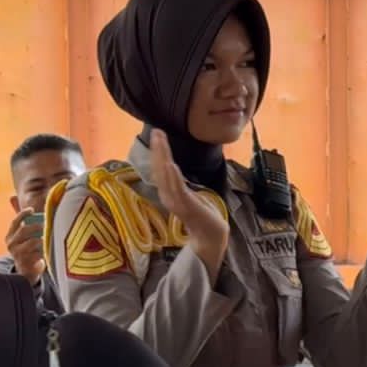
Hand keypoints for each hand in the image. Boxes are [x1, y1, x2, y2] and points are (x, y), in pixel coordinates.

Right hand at [4, 208, 45, 283]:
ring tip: (50, 235)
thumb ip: (28, 229)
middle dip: (37, 225)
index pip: (15, 222)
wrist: (26, 271)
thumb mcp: (23, 240)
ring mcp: (18, 254)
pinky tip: (50, 247)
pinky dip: (46, 249)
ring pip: (32, 241)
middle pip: (24, 230)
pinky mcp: (27, 262)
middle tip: (47, 223)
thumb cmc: (28, 251)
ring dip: (43, 237)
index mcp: (10, 237)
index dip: (23, 214)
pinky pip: (39, 252)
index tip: (31, 210)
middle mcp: (11, 244)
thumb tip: (43, 214)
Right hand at [151, 129, 228, 267]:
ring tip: (160, 142)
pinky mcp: (186, 206)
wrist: (211, 235)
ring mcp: (176, 201)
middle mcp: (168, 196)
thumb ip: (179, 183)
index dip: (158, 152)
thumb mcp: (188, 194)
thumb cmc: (202, 214)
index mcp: (168, 192)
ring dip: (163, 157)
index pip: (160, 169)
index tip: (157, 134)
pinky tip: (171, 165)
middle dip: (158, 150)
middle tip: (156, 132)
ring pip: (166, 176)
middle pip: (160, 169)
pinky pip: (178, 189)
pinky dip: (173, 177)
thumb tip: (173, 168)